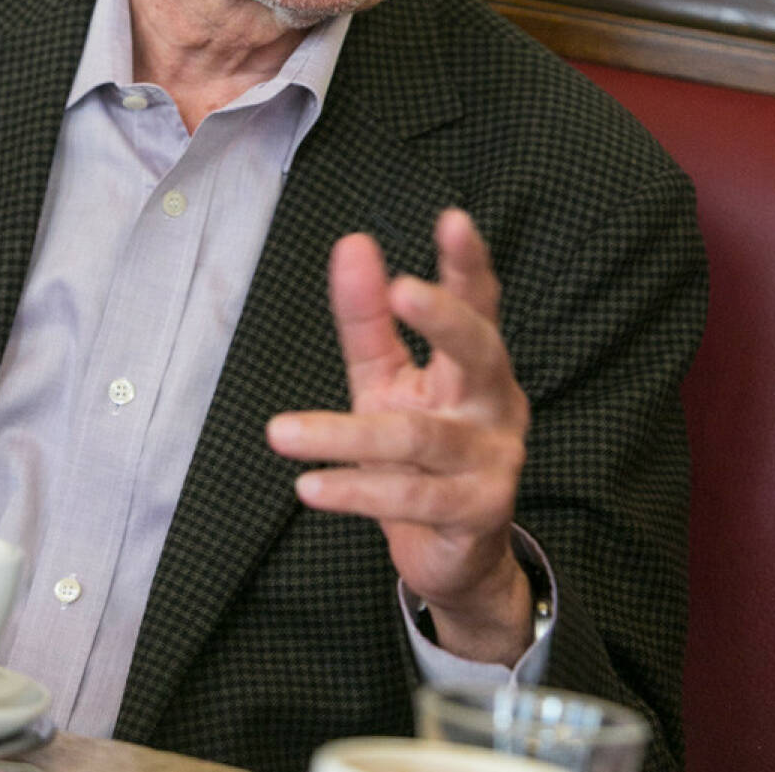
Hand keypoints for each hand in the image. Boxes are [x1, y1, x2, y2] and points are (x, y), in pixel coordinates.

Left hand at [266, 208, 533, 663]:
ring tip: (279, 432)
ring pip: (418, 436)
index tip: (452, 218)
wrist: (457, 556)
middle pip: (479, 349)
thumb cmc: (417, 451)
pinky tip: (309, 487)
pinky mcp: (479, 510)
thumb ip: (368, 318)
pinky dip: (355, 490)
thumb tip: (351, 243)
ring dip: (345, 436)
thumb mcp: (386, 379)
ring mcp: (493, 457)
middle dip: (443, 317)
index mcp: (477, 363)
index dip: (468, 262)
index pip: (477, 302)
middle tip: (402, 289)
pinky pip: (411, 495)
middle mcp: (496, 401)